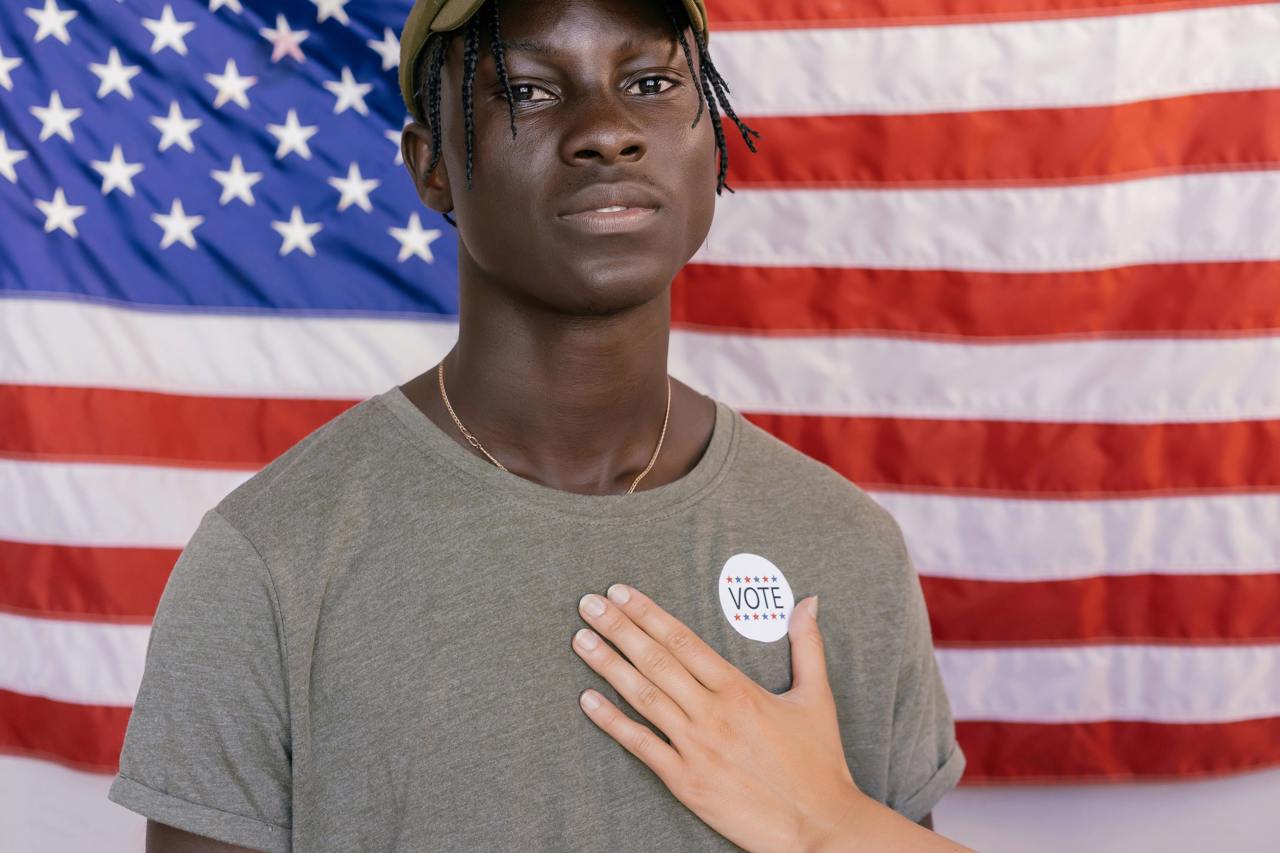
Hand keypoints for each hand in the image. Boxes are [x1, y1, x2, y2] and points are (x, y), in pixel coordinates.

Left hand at [571, 583, 862, 852]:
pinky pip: (642, 746)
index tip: (622, 593)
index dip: (649, 614)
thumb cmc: (819, 764)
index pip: (684, 641)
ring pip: (644, 697)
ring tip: (581, 639)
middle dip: (619, 629)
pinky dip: (612, 723)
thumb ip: (808, 646)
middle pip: (656, 661)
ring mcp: (697, 748)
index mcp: (740, 689)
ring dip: (608, 666)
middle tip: (589, 604)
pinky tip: (587, 701)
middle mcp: (713, 713)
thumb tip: (809, 601)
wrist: (820, 827)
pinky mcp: (686, 782)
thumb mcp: (817, 698)